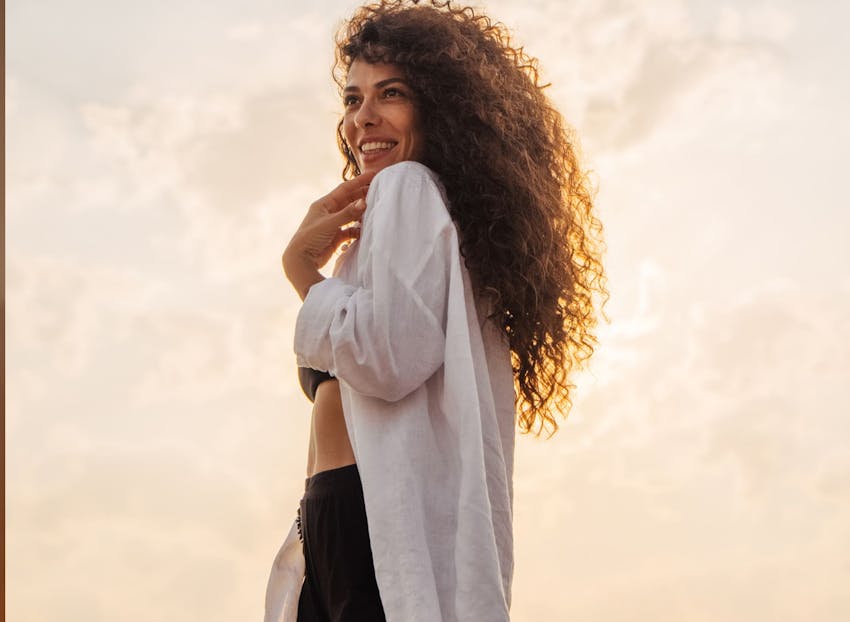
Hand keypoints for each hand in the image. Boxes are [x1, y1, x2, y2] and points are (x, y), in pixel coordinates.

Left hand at [282, 171, 375, 298]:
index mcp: (323, 204)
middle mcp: (328, 212)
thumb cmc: (310, 238)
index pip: (344, 189)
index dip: (359, 181)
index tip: (373, 175)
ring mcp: (332, 225)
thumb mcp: (329, 223)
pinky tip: (364, 229)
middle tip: (378, 190)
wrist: (301, 261)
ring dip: (361, 213)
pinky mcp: (335, 237)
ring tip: (374, 209)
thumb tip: (364, 202)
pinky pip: (350, 230)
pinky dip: (357, 229)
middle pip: (349, 200)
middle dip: (362, 195)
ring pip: (350, 215)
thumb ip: (347, 213)